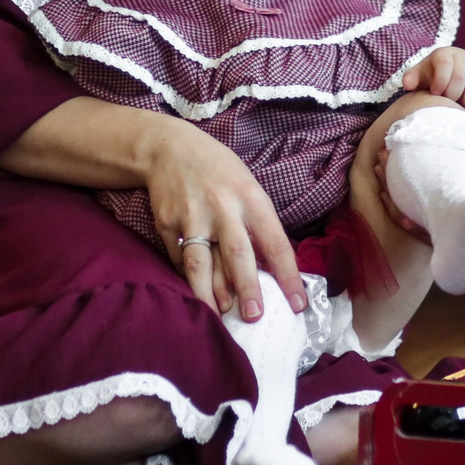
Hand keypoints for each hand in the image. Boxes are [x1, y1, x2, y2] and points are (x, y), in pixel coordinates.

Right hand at [141, 120, 306, 320]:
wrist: (169, 148)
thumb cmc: (218, 171)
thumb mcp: (247, 187)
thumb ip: (257, 225)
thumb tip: (268, 271)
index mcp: (251, 198)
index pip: (276, 243)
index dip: (288, 276)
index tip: (297, 304)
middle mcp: (223, 207)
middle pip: (238, 255)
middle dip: (248, 289)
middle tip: (255, 316)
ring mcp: (192, 216)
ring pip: (201, 263)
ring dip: (211, 293)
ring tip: (219, 315)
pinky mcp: (167, 223)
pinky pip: (180, 258)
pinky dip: (189, 276)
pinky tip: (197, 289)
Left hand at [403, 47, 464, 109]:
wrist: (451, 80)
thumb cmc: (432, 80)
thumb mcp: (419, 78)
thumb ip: (412, 79)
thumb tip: (408, 84)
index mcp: (443, 54)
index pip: (445, 63)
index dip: (441, 80)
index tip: (436, 93)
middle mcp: (462, 55)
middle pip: (461, 74)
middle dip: (454, 93)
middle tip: (448, 101)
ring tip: (460, 104)